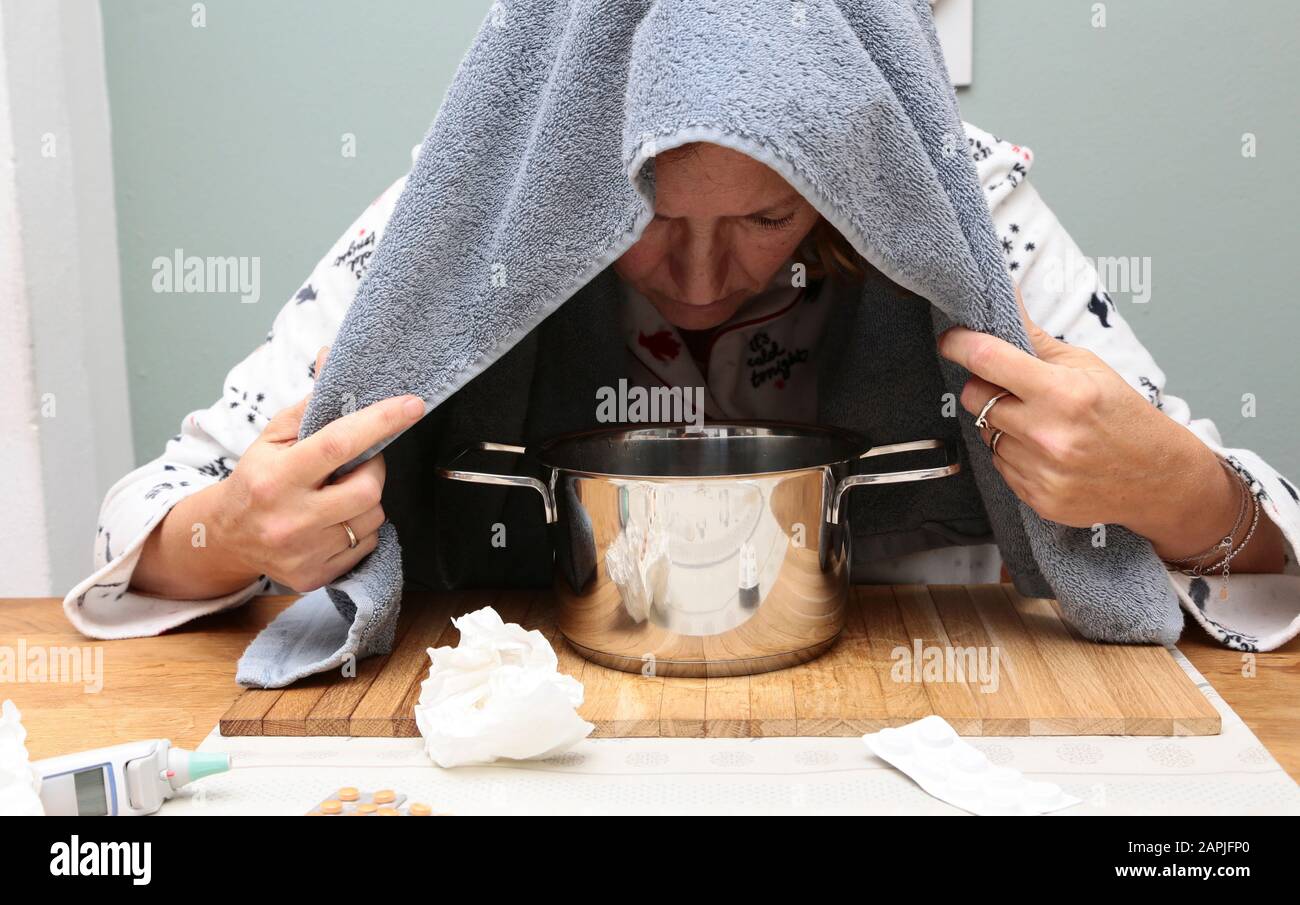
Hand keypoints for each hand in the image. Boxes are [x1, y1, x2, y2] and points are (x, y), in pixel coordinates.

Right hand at [210, 347, 424, 591]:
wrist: (226, 538)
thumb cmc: (257, 479)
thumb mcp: (273, 437)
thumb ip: (310, 403)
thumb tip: (332, 358)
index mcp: (277, 477)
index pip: (338, 444)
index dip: (380, 422)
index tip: (411, 405)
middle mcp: (290, 519)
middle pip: (368, 489)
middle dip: (374, 470)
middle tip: (359, 463)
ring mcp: (305, 552)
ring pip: (373, 518)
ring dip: (368, 499)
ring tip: (341, 492)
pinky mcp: (316, 576)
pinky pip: (368, 545)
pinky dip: (362, 528)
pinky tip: (337, 519)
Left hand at [936, 287, 1208, 534]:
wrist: (1158, 478)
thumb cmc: (1124, 416)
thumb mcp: (1088, 367)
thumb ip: (1037, 340)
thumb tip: (1005, 301)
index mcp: (1063, 392)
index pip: (987, 359)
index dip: (960, 344)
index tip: (951, 340)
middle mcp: (1047, 434)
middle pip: (974, 398)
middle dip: (984, 386)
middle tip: (1011, 387)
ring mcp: (1041, 470)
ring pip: (985, 433)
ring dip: (1002, 424)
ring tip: (1041, 424)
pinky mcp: (1037, 498)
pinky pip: (1000, 465)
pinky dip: (1014, 454)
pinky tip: (1045, 451)